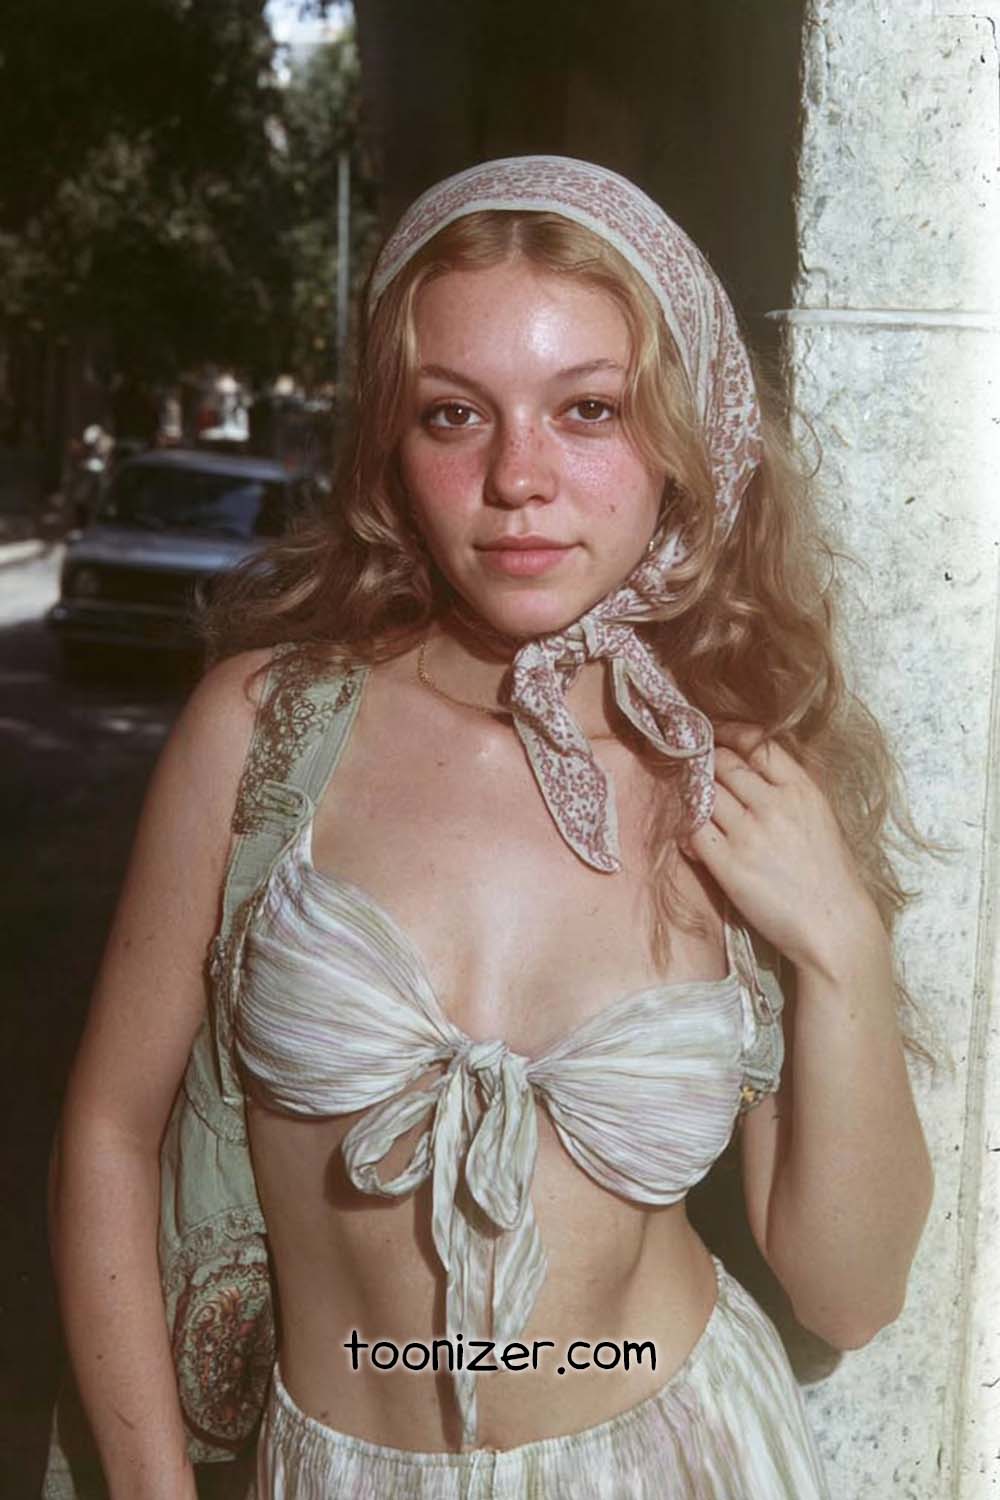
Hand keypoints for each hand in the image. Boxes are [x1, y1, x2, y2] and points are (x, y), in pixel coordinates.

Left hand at [683, 723, 883, 980]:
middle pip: (723, 764)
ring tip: (691, 803)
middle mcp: (773, 804)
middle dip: (705, 763)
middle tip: (695, 768)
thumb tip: (747, 772)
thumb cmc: (830, 876)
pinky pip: (693, 832)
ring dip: (692, 794)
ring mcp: (748, 833)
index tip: (716, 735)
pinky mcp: (728, 864)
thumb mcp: (820, 818)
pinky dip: (687, 829)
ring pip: (703, 794)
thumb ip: (787, 792)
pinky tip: (692, 838)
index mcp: (801, 789)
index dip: (730, 735)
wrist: (834, 927)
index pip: (757, 744)